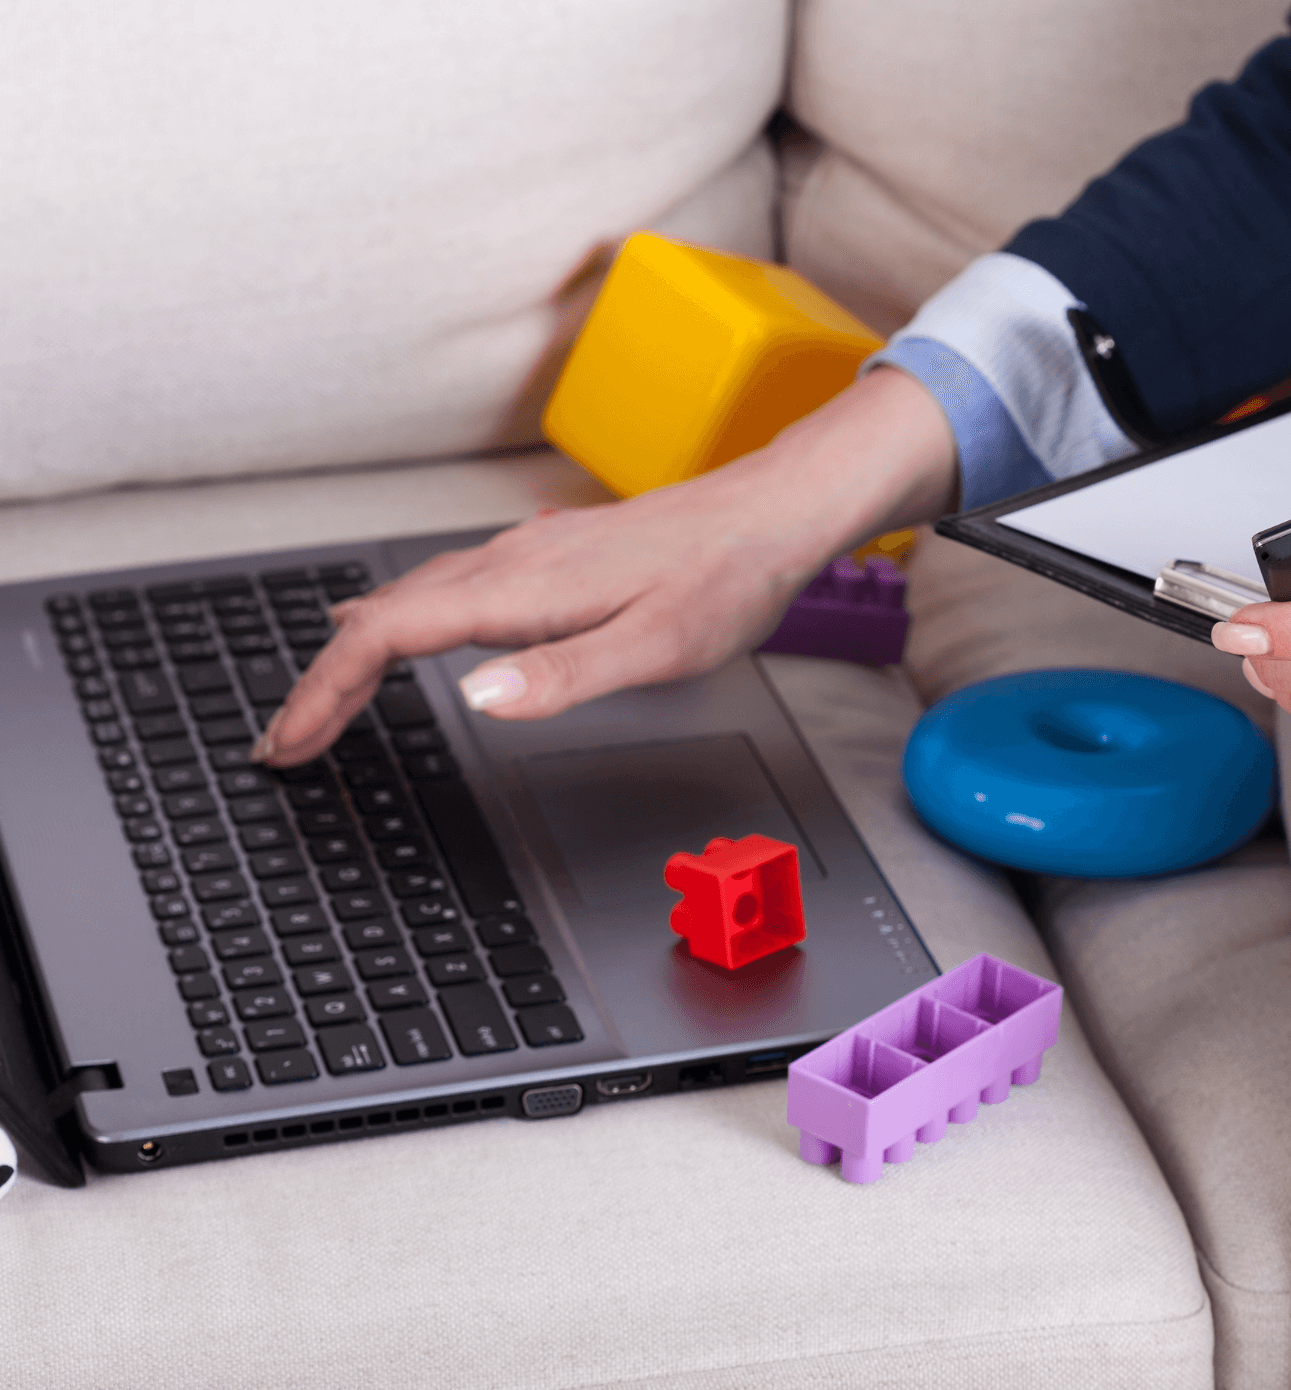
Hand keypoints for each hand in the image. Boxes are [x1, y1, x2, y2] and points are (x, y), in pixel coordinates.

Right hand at [257, 367, 955, 765]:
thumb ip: (565, 674)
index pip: (389, 636)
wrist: (771, 514)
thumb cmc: (726, 580)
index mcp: (524, 589)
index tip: (291, 741)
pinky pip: (447, 584)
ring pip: (412, 598)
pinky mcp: (548, 555)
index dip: (327, 691)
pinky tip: (401, 623)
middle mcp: (512, 562)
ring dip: (358, 652)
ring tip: (324, 697)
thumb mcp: (656, 645)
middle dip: (325, 682)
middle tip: (288, 740)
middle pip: (384, 618)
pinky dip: (401, 618)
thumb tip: (476, 695)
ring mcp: (527, 553)